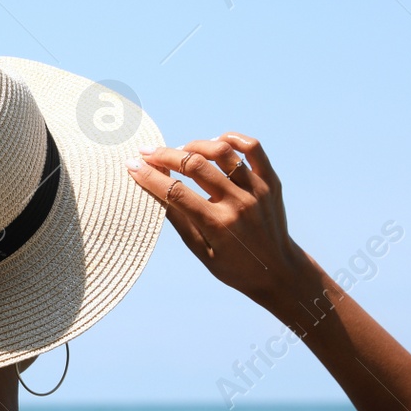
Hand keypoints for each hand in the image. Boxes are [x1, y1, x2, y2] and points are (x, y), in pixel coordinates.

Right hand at [126, 133, 306, 302]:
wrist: (278, 271)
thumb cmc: (233, 266)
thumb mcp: (201, 252)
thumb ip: (179, 221)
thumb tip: (153, 191)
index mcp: (218, 225)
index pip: (176, 192)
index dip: (150, 177)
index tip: (132, 166)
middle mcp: (239, 204)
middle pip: (195, 165)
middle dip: (166, 155)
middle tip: (148, 152)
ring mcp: (258, 190)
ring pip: (222, 151)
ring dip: (195, 145)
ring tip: (181, 150)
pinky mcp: (271, 182)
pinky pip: (253, 149)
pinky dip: (232, 139)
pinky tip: (216, 141)